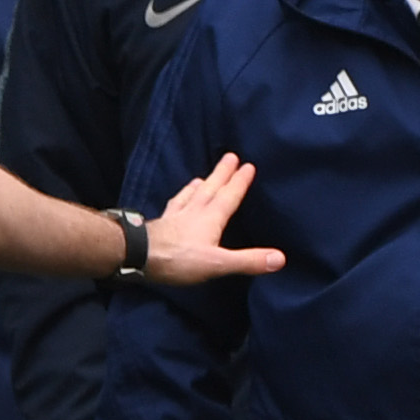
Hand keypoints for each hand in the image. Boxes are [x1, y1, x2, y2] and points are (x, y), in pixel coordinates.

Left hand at [144, 154, 287, 284]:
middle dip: (222, 174)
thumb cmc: (179, 259)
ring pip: (192, 195)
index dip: (239, 182)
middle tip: (230, 156)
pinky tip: (179, 198)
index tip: (248, 165)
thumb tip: (280, 258)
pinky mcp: (162, 224)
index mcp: (211, 218)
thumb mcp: (218, 263)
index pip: (229, 197)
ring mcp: (176, 216)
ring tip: (204, 176)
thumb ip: (248, 261)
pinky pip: (175, 205)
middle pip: (211, 189)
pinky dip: (180, 198)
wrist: (138, 255)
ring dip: (201, 184)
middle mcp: (194, 212)